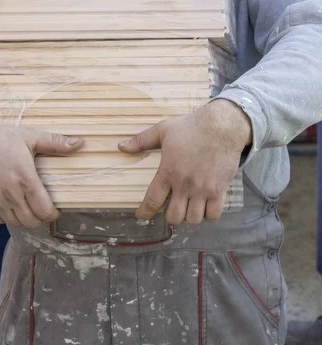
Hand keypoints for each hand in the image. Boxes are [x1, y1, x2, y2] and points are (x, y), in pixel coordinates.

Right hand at [0, 115, 81, 228]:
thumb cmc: (0, 138)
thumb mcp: (30, 137)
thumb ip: (55, 143)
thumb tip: (79, 143)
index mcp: (25, 179)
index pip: (44, 211)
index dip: (53, 213)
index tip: (56, 209)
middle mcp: (10, 194)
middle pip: (31, 221)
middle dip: (40, 217)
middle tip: (42, 207)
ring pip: (15, 223)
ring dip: (24, 217)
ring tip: (27, 205)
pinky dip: (6, 216)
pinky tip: (10, 203)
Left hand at [119, 100, 251, 224]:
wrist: (222, 125)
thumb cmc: (191, 127)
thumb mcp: (163, 130)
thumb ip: (142, 140)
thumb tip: (121, 146)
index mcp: (168, 172)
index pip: (152, 200)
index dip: (145, 212)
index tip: (142, 215)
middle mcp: (184, 185)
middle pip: (174, 217)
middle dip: (171, 216)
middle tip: (173, 207)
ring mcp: (203, 189)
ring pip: (193, 218)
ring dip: (190, 216)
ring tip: (189, 207)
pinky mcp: (219, 190)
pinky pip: (213, 215)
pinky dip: (208, 215)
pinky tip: (206, 206)